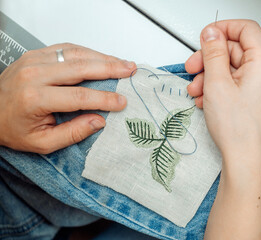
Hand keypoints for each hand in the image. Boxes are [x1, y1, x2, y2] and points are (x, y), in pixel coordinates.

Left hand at [0, 43, 135, 153]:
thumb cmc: (11, 128)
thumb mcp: (41, 142)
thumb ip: (72, 134)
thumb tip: (99, 121)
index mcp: (35, 99)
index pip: (79, 96)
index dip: (105, 99)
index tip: (122, 102)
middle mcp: (34, 75)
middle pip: (81, 67)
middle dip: (110, 68)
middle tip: (130, 70)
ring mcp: (34, 61)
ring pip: (75, 54)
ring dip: (102, 57)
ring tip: (121, 62)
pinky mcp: (35, 55)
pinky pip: (65, 48)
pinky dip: (87, 51)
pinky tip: (100, 56)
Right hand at [186, 20, 260, 166]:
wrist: (245, 160)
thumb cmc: (238, 129)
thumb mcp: (217, 83)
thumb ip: (213, 53)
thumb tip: (211, 33)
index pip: (246, 29)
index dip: (222, 29)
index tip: (205, 37)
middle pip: (235, 50)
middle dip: (209, 59)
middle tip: (193, 68)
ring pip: (231, 68)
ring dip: (209, 76)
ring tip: (197, 91)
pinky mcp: (255, 97)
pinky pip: (234, 83)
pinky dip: (217, 87)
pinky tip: (205, 100)